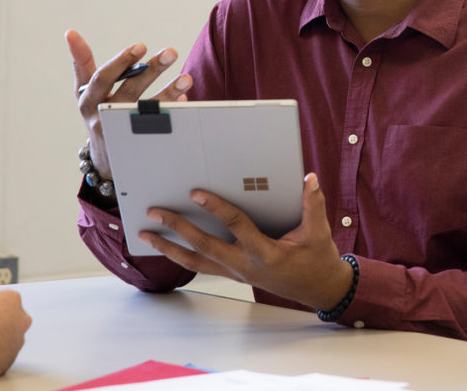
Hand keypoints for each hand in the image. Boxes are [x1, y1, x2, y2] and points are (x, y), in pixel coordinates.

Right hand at [66, 29, 192, 179]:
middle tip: (171, 52)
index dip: (120, 61)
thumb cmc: (98, 113)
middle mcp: (101, 116)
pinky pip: (157, 127)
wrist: (107, 159)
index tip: (141, 46)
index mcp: (87, 98)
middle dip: (151, 69)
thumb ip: (82, 64)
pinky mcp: (136, 146)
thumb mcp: (87, 91)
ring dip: (168, 92)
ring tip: (187, 78)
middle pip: (129, 90)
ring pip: (147, 111)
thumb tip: (71, 33)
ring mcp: (119, 133)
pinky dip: (171, 111)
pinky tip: (183, 100)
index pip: (102, 77)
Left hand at [139, 173, 354, 311]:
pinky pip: (203, 266)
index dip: (216, 208)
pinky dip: (182, 256)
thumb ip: (313, 204)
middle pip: (203, 246)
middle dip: (177, 229)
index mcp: (265, 253)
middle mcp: (246, 266)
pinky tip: (168, 247)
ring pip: (196, 262)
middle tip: (155, 213)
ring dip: (169, 248)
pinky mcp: (236, 274)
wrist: (320, 289)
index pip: (236, 226)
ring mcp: (238, 273)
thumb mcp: (319, 232)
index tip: (196, 192)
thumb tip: (309, 178)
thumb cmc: (318, 260)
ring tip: (146, 235)